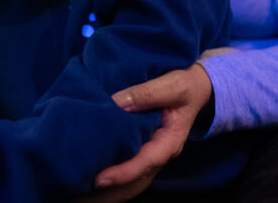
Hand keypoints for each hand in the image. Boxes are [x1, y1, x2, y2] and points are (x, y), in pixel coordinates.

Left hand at [85, 63, 212, 200]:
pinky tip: (91, 176)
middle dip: (112, 189)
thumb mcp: (172, 86)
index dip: (123, 173)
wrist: (195, 87)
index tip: (100, 180)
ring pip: (132, 179)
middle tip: (82, 191)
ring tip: (82, 190)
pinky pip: (128, 168)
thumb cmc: (185, 85)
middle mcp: (160, 152)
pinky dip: (112, 175)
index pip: (145, 162)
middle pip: (136, 180)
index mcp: (170, 141)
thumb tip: (116, 102)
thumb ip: (146, 93)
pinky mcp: (143, 148)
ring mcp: (151, 153)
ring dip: (110, 187)